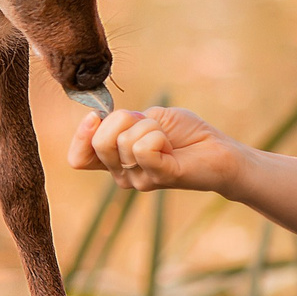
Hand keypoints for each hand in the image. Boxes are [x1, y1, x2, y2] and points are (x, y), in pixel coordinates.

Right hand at [68, 106, 241, 192]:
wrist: (218, 148)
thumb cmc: (184, 133)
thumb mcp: (147, 118)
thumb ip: (121, 122)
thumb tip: (98, 118)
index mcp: (115, 160)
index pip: (78, 158)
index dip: (81, 136)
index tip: (96, 116)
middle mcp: (122, 174)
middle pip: (101, 142)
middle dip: (125, 120)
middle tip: (151, 125)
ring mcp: (139, 179)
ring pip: (125, 141)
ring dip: (150, 127)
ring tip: (167, 138)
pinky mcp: (160, 177)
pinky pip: (144, 148)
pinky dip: (158, 136)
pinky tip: (171, 146)